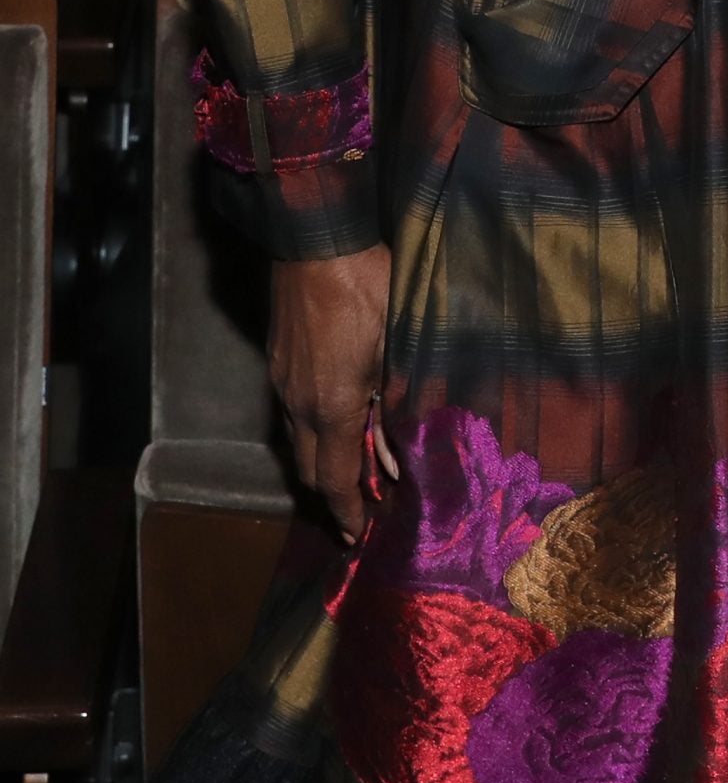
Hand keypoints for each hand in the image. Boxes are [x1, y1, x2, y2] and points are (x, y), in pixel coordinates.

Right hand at [269, 246, 397, 542]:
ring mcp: (281, 383)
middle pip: (307, 469)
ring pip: (295, 440)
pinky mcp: (276, 363)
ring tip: (348, 464)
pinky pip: (289, 412)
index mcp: (331, 407)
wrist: (316, 245)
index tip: (356, 537)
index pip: (333, 479)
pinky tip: (332, 416)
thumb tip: (392, 453)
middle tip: (358, 505)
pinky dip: (310, 429)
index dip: (346, 512)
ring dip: (318, 459)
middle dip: (330, 494)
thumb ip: (394, 403)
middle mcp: (297, 405)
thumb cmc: (368, 290)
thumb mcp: (396, 346)